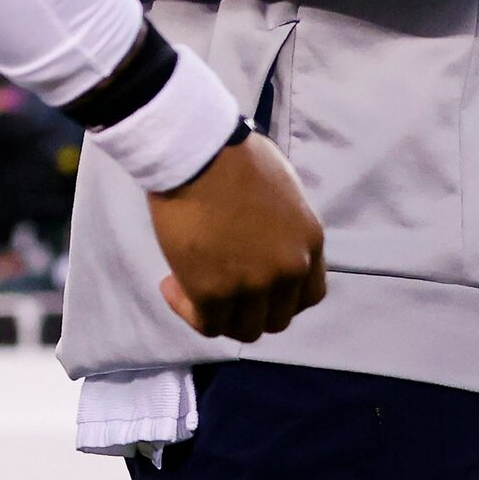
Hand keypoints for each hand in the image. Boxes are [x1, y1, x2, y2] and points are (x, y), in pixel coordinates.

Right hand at [146, 131, 328, 342]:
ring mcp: (253, 285)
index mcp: (309, 242)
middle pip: (276, 319)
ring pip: (243, 329)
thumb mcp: (281, 186)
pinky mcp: (213, 292)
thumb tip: (263, 229)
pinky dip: (188, 310)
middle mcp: (288, 270)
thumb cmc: (230, 152)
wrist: (195, 150)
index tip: (252, 284)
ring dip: (217, 313)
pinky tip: (170, 283)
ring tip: (187, 284)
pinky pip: (207, 323)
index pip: (308, 295)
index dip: (278, 297)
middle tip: (217, 285)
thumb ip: (282, 221)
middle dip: (247, 308)